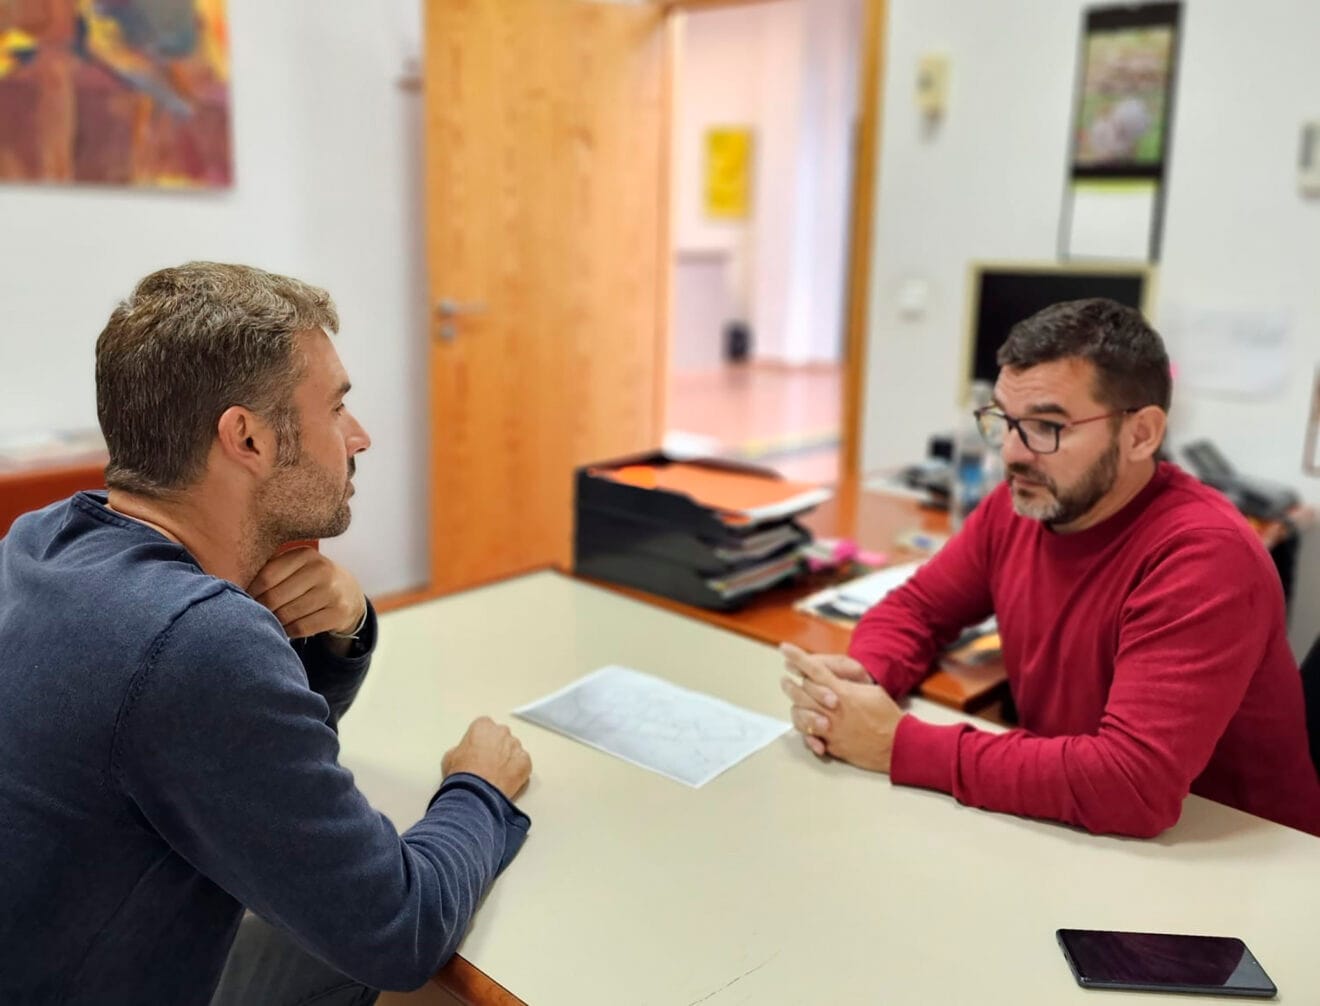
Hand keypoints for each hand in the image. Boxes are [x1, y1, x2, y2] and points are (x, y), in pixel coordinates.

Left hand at [248, 547, 365, 639]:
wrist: (349, 593)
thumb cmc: (310, 579)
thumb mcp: (296, 566)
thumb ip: (271, 569)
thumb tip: (234, 585)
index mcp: (306, 555)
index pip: (267, 576)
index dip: (251, 592)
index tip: (242, 600)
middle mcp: (321, 570)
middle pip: (276, 597)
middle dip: (261, 609)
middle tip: (252, 615)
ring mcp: (332, 592)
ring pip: (288, 615)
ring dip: (274, 622)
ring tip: (268, 621)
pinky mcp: (338, 613)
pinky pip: (302, 628)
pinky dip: (288, 632)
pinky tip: (284, 629)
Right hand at [443, 717, 532, 800]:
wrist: (475, 793)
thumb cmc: (463, 775)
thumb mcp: (450, 757)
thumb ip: (461, 749)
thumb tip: (464, 754)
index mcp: (483, 726)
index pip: (484, 727)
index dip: (480, 741)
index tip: (478, 751)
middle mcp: (501, 732)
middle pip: (501, 737)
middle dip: (496, 748)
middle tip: (488, 764)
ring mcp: (515, 746)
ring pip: (513, 750)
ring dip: (507, 759)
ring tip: (496, 775)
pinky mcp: (525, 762)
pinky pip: (523, 764)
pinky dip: (517, 771)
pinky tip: (506, 780)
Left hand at [779, 642, 903, 771]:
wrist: (896, 744)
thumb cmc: (886, 714)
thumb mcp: (870, 690)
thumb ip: (847, 684)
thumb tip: (832, 680)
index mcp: (842, 692)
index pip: (814, 670)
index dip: (797, 657)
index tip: (784, 649)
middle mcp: (831, 709)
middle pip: (801, 692)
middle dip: (790, 684)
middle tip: (785, 679)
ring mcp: (829, 728)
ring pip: (800, 715)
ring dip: (794, 706)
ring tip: (793, 701)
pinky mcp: (831, 745)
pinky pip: (810, 738)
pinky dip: (806, 733)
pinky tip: (807, 728)